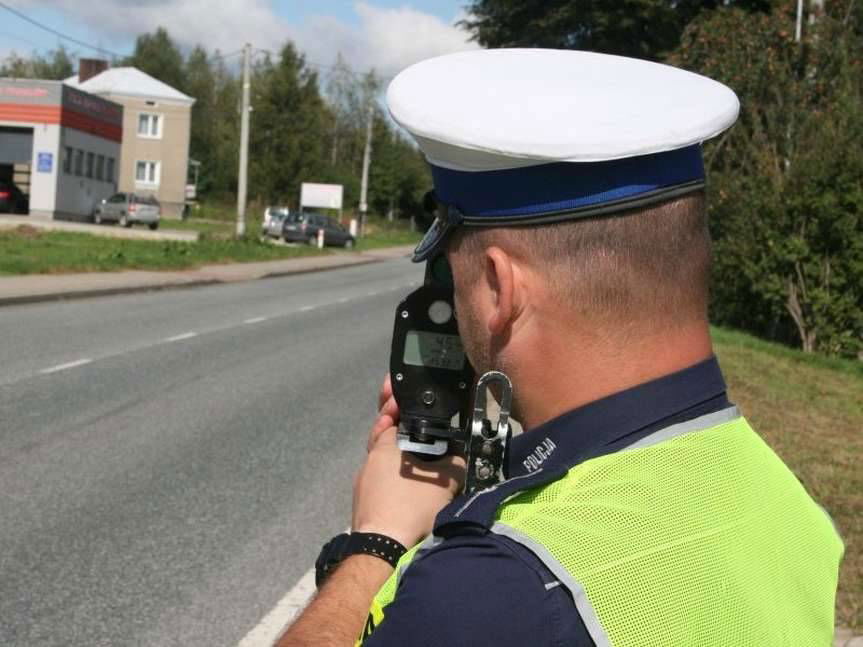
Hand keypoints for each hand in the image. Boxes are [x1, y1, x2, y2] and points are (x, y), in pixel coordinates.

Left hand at [352, 375, 464, 548]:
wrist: (382, 550)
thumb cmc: (411, 506)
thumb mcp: (446, 480)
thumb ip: (455, 462)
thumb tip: (459, 456)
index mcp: (384, 447)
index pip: (389, 417)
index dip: (397, 406)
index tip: (400, 394)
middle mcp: (368, 462)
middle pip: (383, 439)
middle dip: (397, 431)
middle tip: (410, 424)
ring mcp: (362, 486)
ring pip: (381, 464)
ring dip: (397, 460)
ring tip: (416, 462)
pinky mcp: (364, 508)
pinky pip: (380, 486)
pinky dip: (393, 482)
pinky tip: (407, 491)